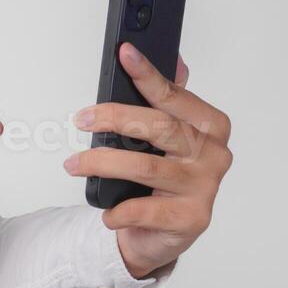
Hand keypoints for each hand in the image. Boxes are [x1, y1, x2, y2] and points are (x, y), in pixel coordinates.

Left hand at [66, 43, 232, 277]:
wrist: (162, 233)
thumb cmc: (160, 178)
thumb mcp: (164, 137)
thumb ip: (169, 100)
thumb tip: (175, 60)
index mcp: (209, 126)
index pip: (174, 95)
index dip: (147, 74)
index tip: (125, 53)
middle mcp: (213, 154)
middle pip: (160, 127)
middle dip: (115, 118)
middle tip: (82, 119)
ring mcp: (204, 187)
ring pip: (146, 167)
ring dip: (102, 164)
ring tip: (74, 165)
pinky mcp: (190, 218)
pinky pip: (144, 210)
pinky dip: (118, 210)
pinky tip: (107, 212)